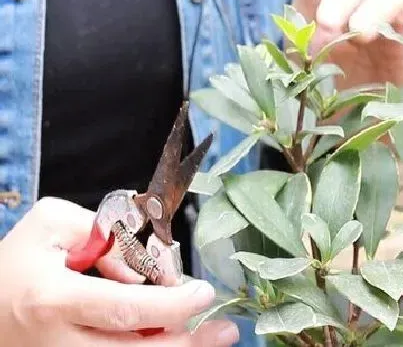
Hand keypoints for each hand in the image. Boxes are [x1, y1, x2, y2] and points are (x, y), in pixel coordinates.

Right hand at [0, 197, 238, 346]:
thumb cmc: (18, 260)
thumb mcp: (52, 224)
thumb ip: (102, 233)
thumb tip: (142, 269)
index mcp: (52, 299)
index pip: (122, 309)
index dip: (168, 305)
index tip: (203, 294)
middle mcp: (56, 342)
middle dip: (185, 344)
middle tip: (226, 331)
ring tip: (212, 339)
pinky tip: (175, 342)